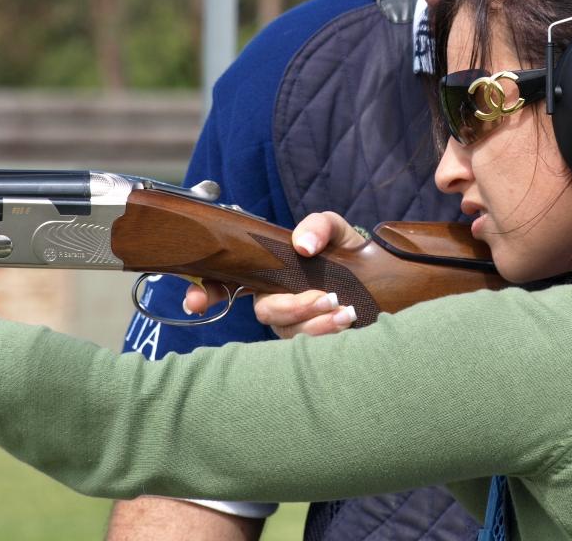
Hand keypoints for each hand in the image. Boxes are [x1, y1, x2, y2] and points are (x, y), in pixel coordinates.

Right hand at [182, 211, 366, 338]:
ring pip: (289, 331)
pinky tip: (347, 319)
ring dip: (317, 323)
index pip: (225, 282)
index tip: (195, 302)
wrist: (375, 273)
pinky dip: (328, 333)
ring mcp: (290, 322)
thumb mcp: (333, 227)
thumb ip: (317, 226)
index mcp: (265, 271)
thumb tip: (303, 245)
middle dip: (292, 307)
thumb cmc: (343, 248)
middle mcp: (272, 298)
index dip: (205, 292)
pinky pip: (309, 345)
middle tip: (326, 298)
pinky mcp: (310, 338)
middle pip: (265, 312)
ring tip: (345, 310)